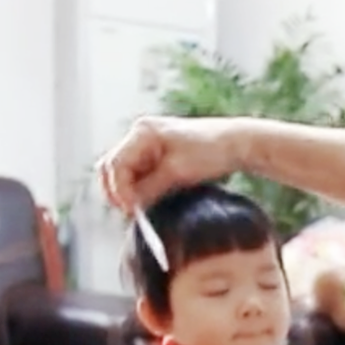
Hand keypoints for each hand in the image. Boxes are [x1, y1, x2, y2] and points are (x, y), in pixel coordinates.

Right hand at [98, 116, 248, 213]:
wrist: (234, 143)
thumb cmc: (210, 152)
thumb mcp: (178, 174)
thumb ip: (150, 189)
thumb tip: (130, 206)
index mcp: (142, 132)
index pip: (115, 165)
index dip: (119, 191)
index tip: (131, 211)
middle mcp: (138, 134)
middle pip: (110, 167)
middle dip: (117, 191)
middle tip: (131, 212)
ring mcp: (144, 143)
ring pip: (121, 172)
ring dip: (127, 191)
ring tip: (142, 208)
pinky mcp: (153, 154)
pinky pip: (136, 174)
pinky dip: (139, 188)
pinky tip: (150, 199)